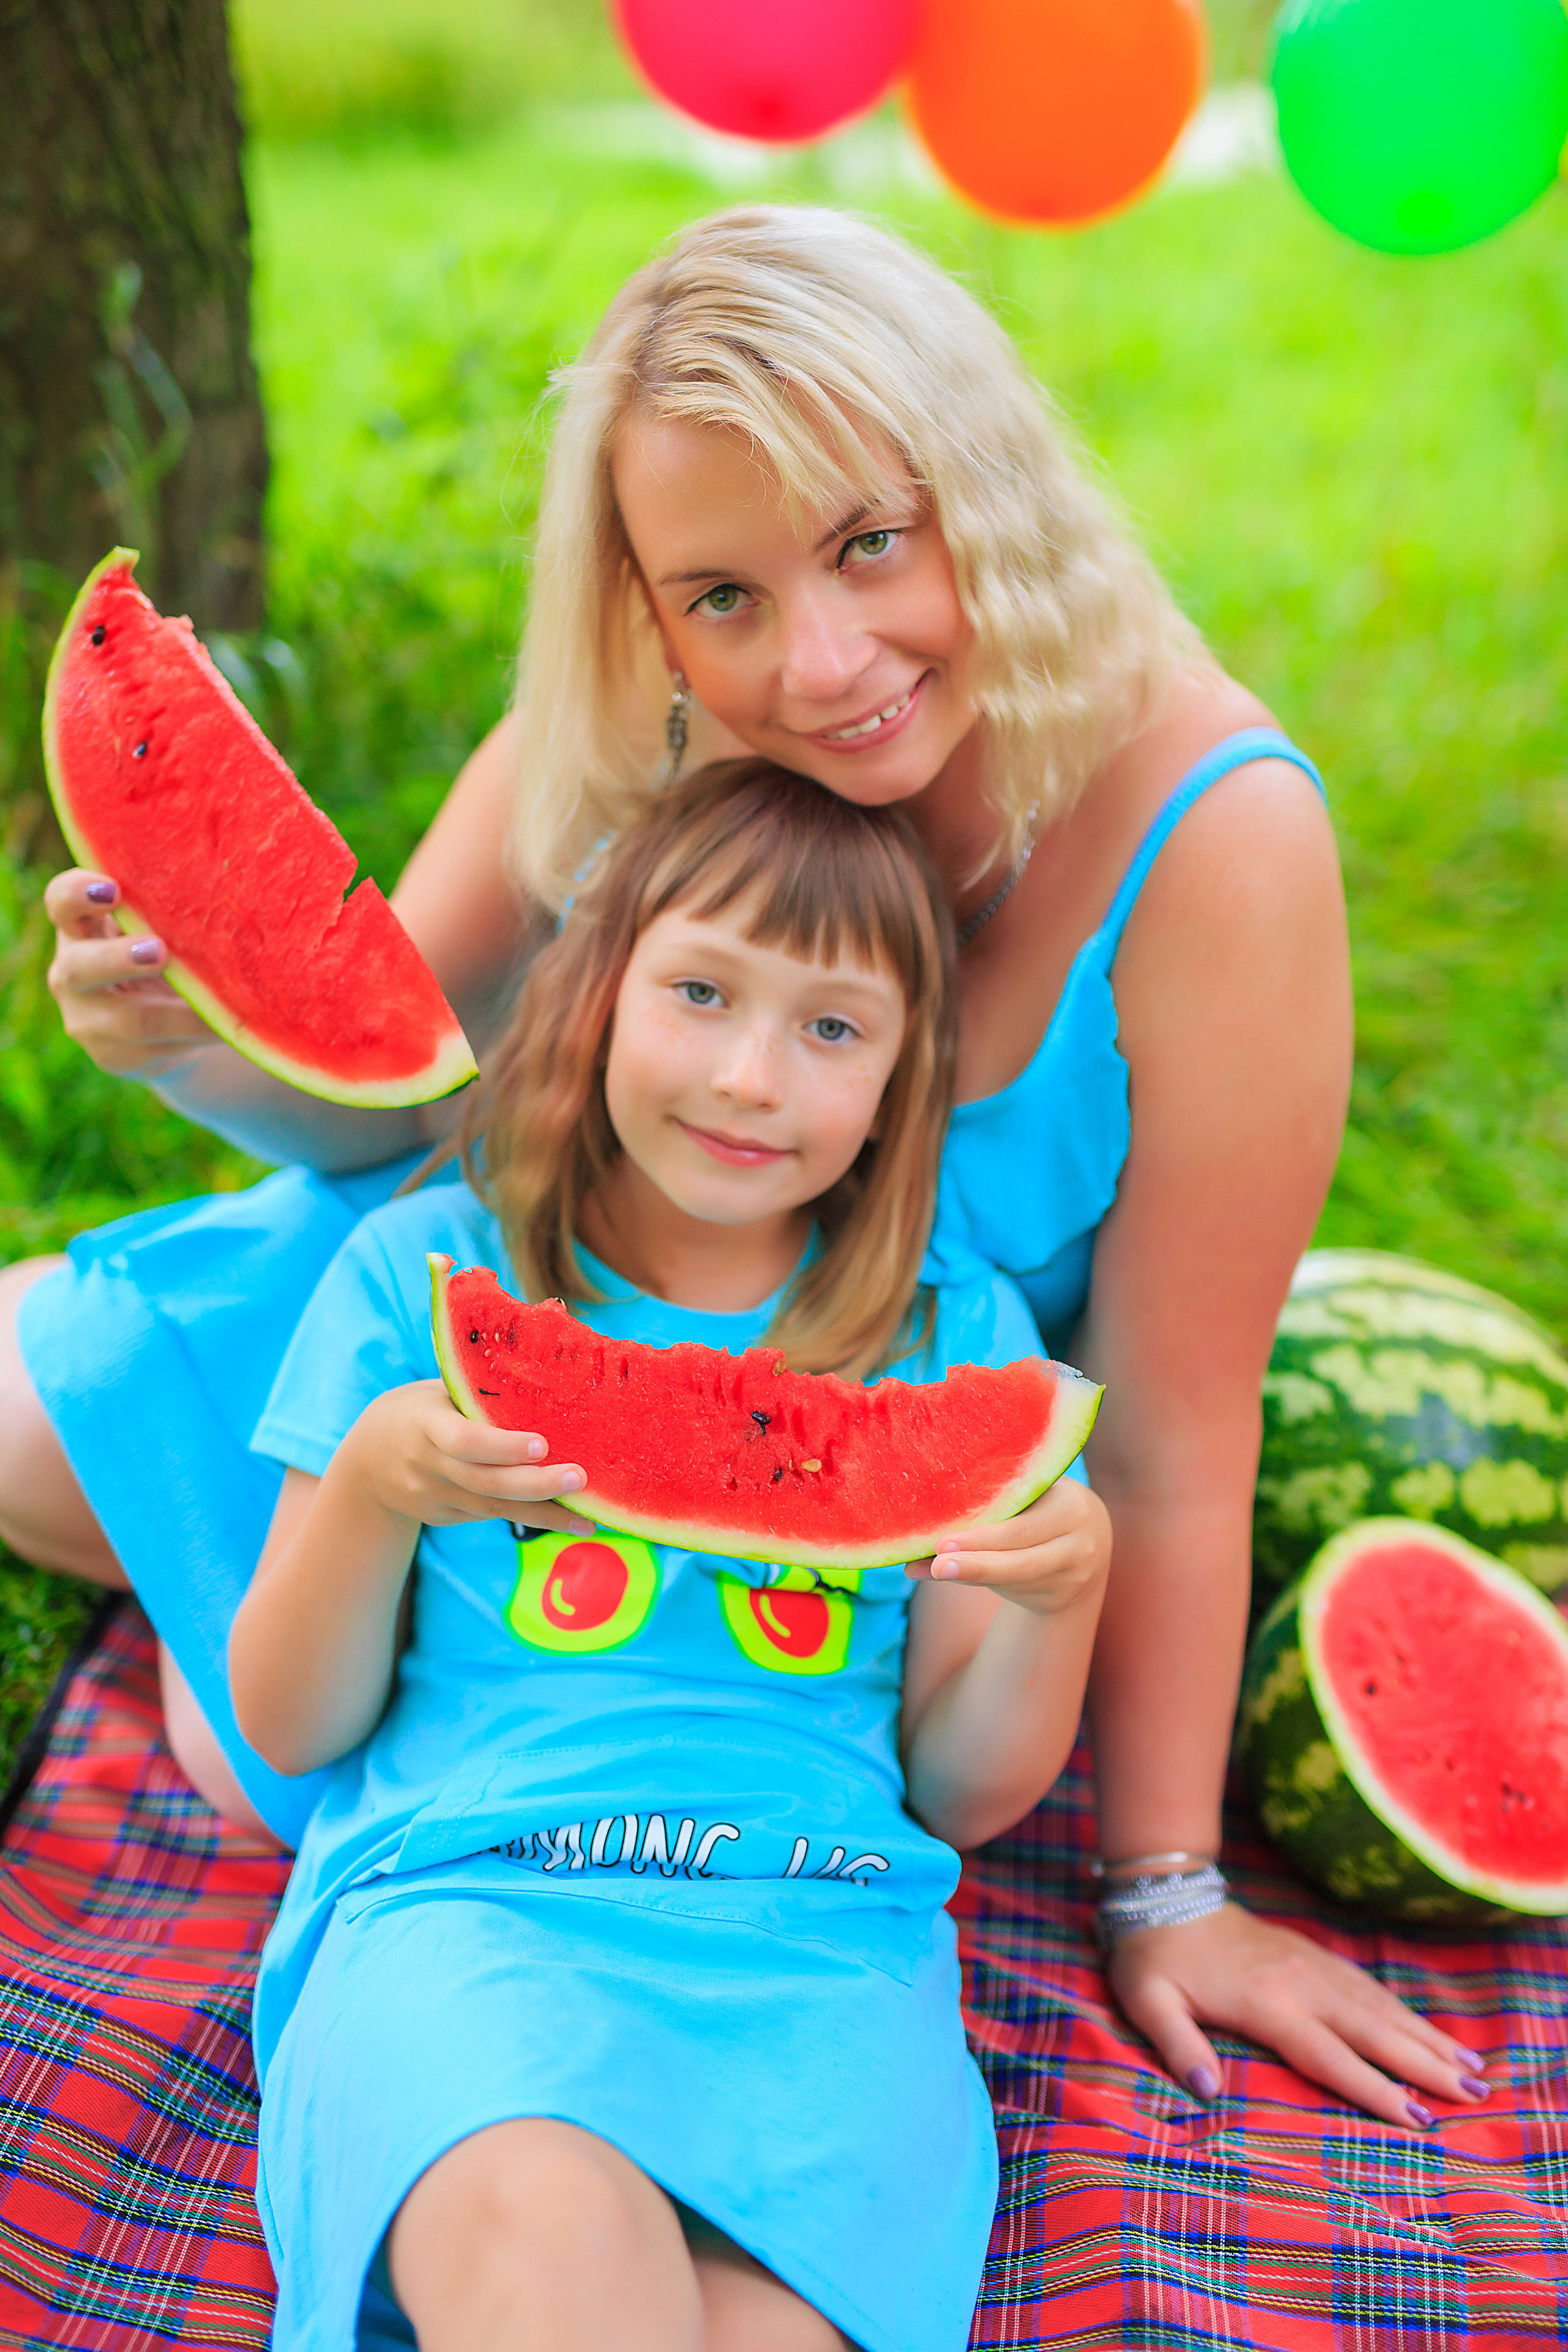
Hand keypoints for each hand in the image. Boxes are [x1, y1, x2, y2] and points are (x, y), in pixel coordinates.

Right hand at [45, 869, 212, 1077]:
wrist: (169, 1028)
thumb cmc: (164, 956)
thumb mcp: (159, 929)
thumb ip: (165, 912)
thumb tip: (215, 893)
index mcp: (81, 927)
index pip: (61, 902)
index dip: (78, 894)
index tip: (114, 889)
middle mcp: (71, 972)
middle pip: (79, 967)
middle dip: (119, 959)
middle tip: (158, 950)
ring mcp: (87, 1020)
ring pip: (126, 1019)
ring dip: (175, 1013)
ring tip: (213, 1004)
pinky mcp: (112, 1057)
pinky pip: (156, 1048)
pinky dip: (194, 1036)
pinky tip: (223, 1027)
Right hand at [350, 1381, 596, 1537]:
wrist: (367, 1462)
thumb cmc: (421, 1409)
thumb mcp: (438, 1391)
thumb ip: (480, 1385)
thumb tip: (547, 1350)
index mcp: (426, 1424)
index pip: (463, 1440)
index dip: (501, 1447)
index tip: (542, 1444)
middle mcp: (429, 1466)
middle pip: (485, 1482)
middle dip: (536, 1484)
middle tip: (580, 1478)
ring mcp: (435, 1497)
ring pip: (494, 1508)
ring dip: (545, 1513)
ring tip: (589, 1519)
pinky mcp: (445, 1518)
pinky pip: (491, 1517)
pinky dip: (531, 1518)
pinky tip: (568, 1519)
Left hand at [907, 1477, 1109, 1619]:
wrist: (1088, 1540)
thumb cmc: (1042, 1508)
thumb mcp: (1030, 1498)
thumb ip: (987, 1507)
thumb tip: (924, 1527)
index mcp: (1072, 1508)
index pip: (1023, 1527)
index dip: (983, 1537)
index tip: (943, 1542)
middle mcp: (1079, 1545)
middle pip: (1022, 1561)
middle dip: (975, 1564)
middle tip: (936, 1566)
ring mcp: (1074, 1577)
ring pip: (1016, 1580)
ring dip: (973, 1575)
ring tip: (934, 1571)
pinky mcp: (1061, 1599)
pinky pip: (1014, 1592)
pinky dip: (981, 1581)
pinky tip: (956, 1574)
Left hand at [1108, 1899, 1490, 2126]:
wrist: (1165, 1895)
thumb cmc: (1154, 1958)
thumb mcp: (1148, 2001)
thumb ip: (1178, 2047)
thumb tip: (1207, 2094)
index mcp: (1267, 2002)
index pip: (1330, 2055)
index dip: (1373, 2089)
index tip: (1416, 2118)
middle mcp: (1301, 1983)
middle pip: (1374, 2031)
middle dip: (1427, 2065)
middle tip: (1475, 2097)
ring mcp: (1312, 1965)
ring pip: (1381, 2008)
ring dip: (1428, 2039)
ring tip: (1473, 2071)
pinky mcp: (1314, 1955)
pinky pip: (1369, 1988)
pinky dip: (1405, 2012)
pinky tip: (1430, 2033)